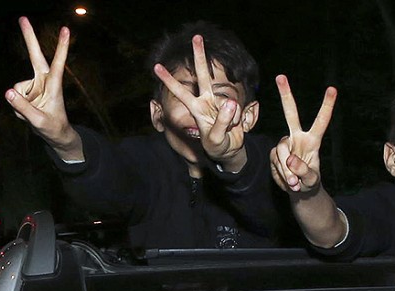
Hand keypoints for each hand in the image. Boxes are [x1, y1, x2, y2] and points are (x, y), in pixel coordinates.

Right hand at [4, 17, 81, 158]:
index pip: (57, 63)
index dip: (61, 47)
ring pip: (17, 90)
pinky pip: (14, 97)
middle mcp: (44, 80)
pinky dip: (18, 108)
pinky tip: (29, 113)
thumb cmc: (53, 128)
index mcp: (54, 85)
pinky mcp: (26, 90)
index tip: (65, 29)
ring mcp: (34, 84)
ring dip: (21, 105)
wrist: (54, 135)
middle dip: (28, 36)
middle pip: (34, 55)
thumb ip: (23, 108)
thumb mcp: (38, 121)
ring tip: (35, 114)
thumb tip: (8, 92)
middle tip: (22, 17)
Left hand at [153, 35, 254, 167]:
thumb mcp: (215, 139)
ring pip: (226, 97)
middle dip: (200, 55)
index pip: (181, 92)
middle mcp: (206, 100)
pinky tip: (234, 127)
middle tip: (197, 36)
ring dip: (230, 118)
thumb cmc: (217, 145)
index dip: (169, 80)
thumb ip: (222, 122)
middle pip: (203, 74)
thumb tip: (230, 102)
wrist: (230, 150)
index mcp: (196, 108)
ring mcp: (220, 102)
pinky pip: (237, 111)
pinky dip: (237, 121)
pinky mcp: (233, 106)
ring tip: (229, 130)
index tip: (156, 67)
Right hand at [270, 75, 337, 194]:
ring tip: (294, 183)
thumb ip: (303, 171)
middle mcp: (297, 137)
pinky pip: (274, 161)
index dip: (327, 106)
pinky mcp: (274, 153)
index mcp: (312, 141)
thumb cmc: (309, 182)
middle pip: (291, 113)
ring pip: (280, 151)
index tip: (332, 89)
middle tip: (280, 76)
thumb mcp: (310, 180)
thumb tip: (290, 160)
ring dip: (286, 171)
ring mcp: (284, 144)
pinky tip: (287, 180)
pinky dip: (280, 174)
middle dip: (285, 95)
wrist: (298, 189)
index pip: (321, 121)